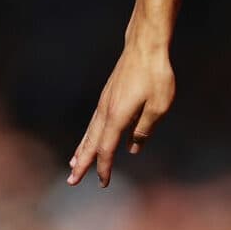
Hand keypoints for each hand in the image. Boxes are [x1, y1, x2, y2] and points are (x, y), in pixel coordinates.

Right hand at [67, 42, 175, 185]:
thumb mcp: (159, 106)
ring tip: (74, 163)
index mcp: (117, 116)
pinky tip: (92, 139)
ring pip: (90, 131)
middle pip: (91, 143)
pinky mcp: (108, 95)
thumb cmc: (156, 75)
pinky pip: (95, 121)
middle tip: (71, 181)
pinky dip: (90, 135)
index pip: (106, 149)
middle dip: (82, 163)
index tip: (102, 184)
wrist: (146, 45)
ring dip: (82, 149)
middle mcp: (106, 111)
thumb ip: (144, 129)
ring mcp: (105, 102)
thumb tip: (133, 147)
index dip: (104, 168)